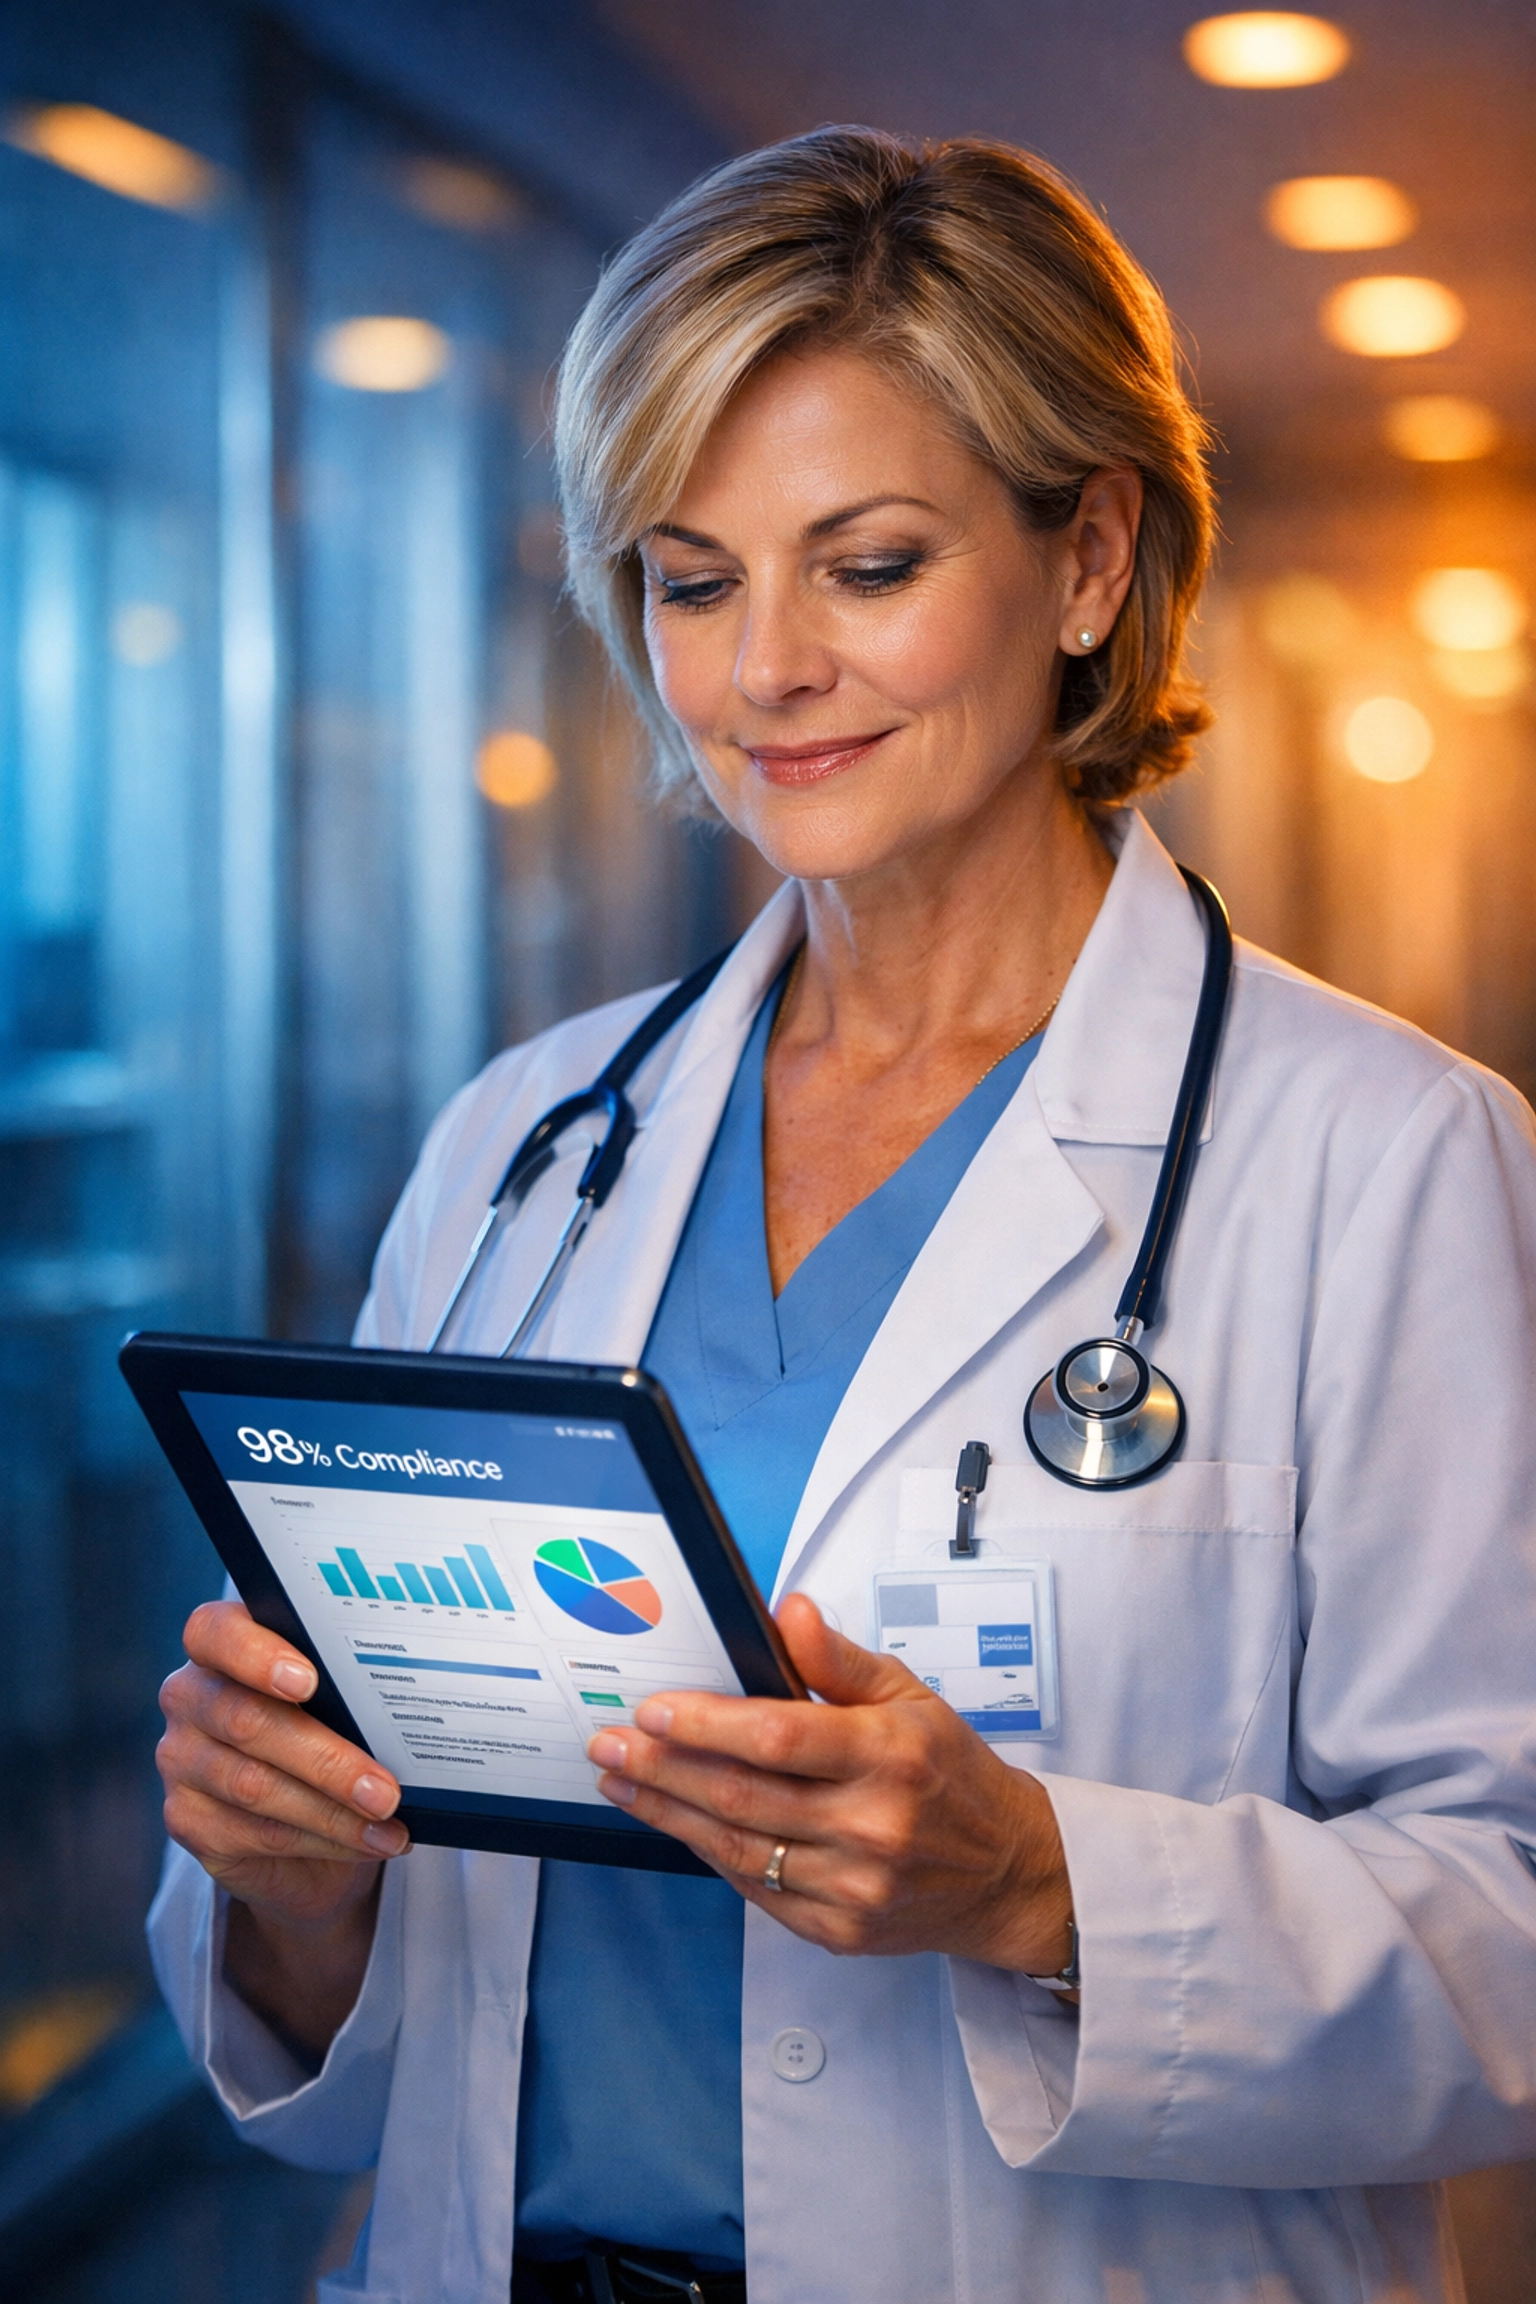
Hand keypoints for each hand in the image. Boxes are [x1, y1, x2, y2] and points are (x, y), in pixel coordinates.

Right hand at [158, 1601, 408, 2051]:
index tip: (309, 1681)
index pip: (213, 1632)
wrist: (303, 1821)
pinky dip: (324, 1838)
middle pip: (246, 1720)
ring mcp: (182, 1760)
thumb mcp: (337, 1697)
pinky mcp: (189, 1820)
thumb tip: (409, 1701)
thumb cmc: (329, 1731)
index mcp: (220, 1646)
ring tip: (388, 1819)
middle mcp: (190, 1696)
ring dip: (333, 1809)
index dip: (255, 1654)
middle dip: (326, 1758)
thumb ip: (347, 1684)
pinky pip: (258, 1832)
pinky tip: (368, 1840)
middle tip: (385, 1787)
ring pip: (255, 1785)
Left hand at [587, 1593, 1073, 1971]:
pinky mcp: (841, 1930)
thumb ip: (841, 1659)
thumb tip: (787, 1612)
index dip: (707, 1724)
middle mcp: (872, 1824)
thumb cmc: (953, 1775)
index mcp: (890, 1755)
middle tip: (609, 1744)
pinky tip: (675, 1824)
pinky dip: (709, 1854)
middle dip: (662, 1767)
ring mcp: (855, 1885)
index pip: (779, 1736)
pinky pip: (757, 1891)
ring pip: (738, 1848)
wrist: (1009, 1873)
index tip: (654, 1708)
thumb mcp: (911, 1697)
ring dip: (667, 1813)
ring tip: (621, 1782)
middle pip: (742, 1795)